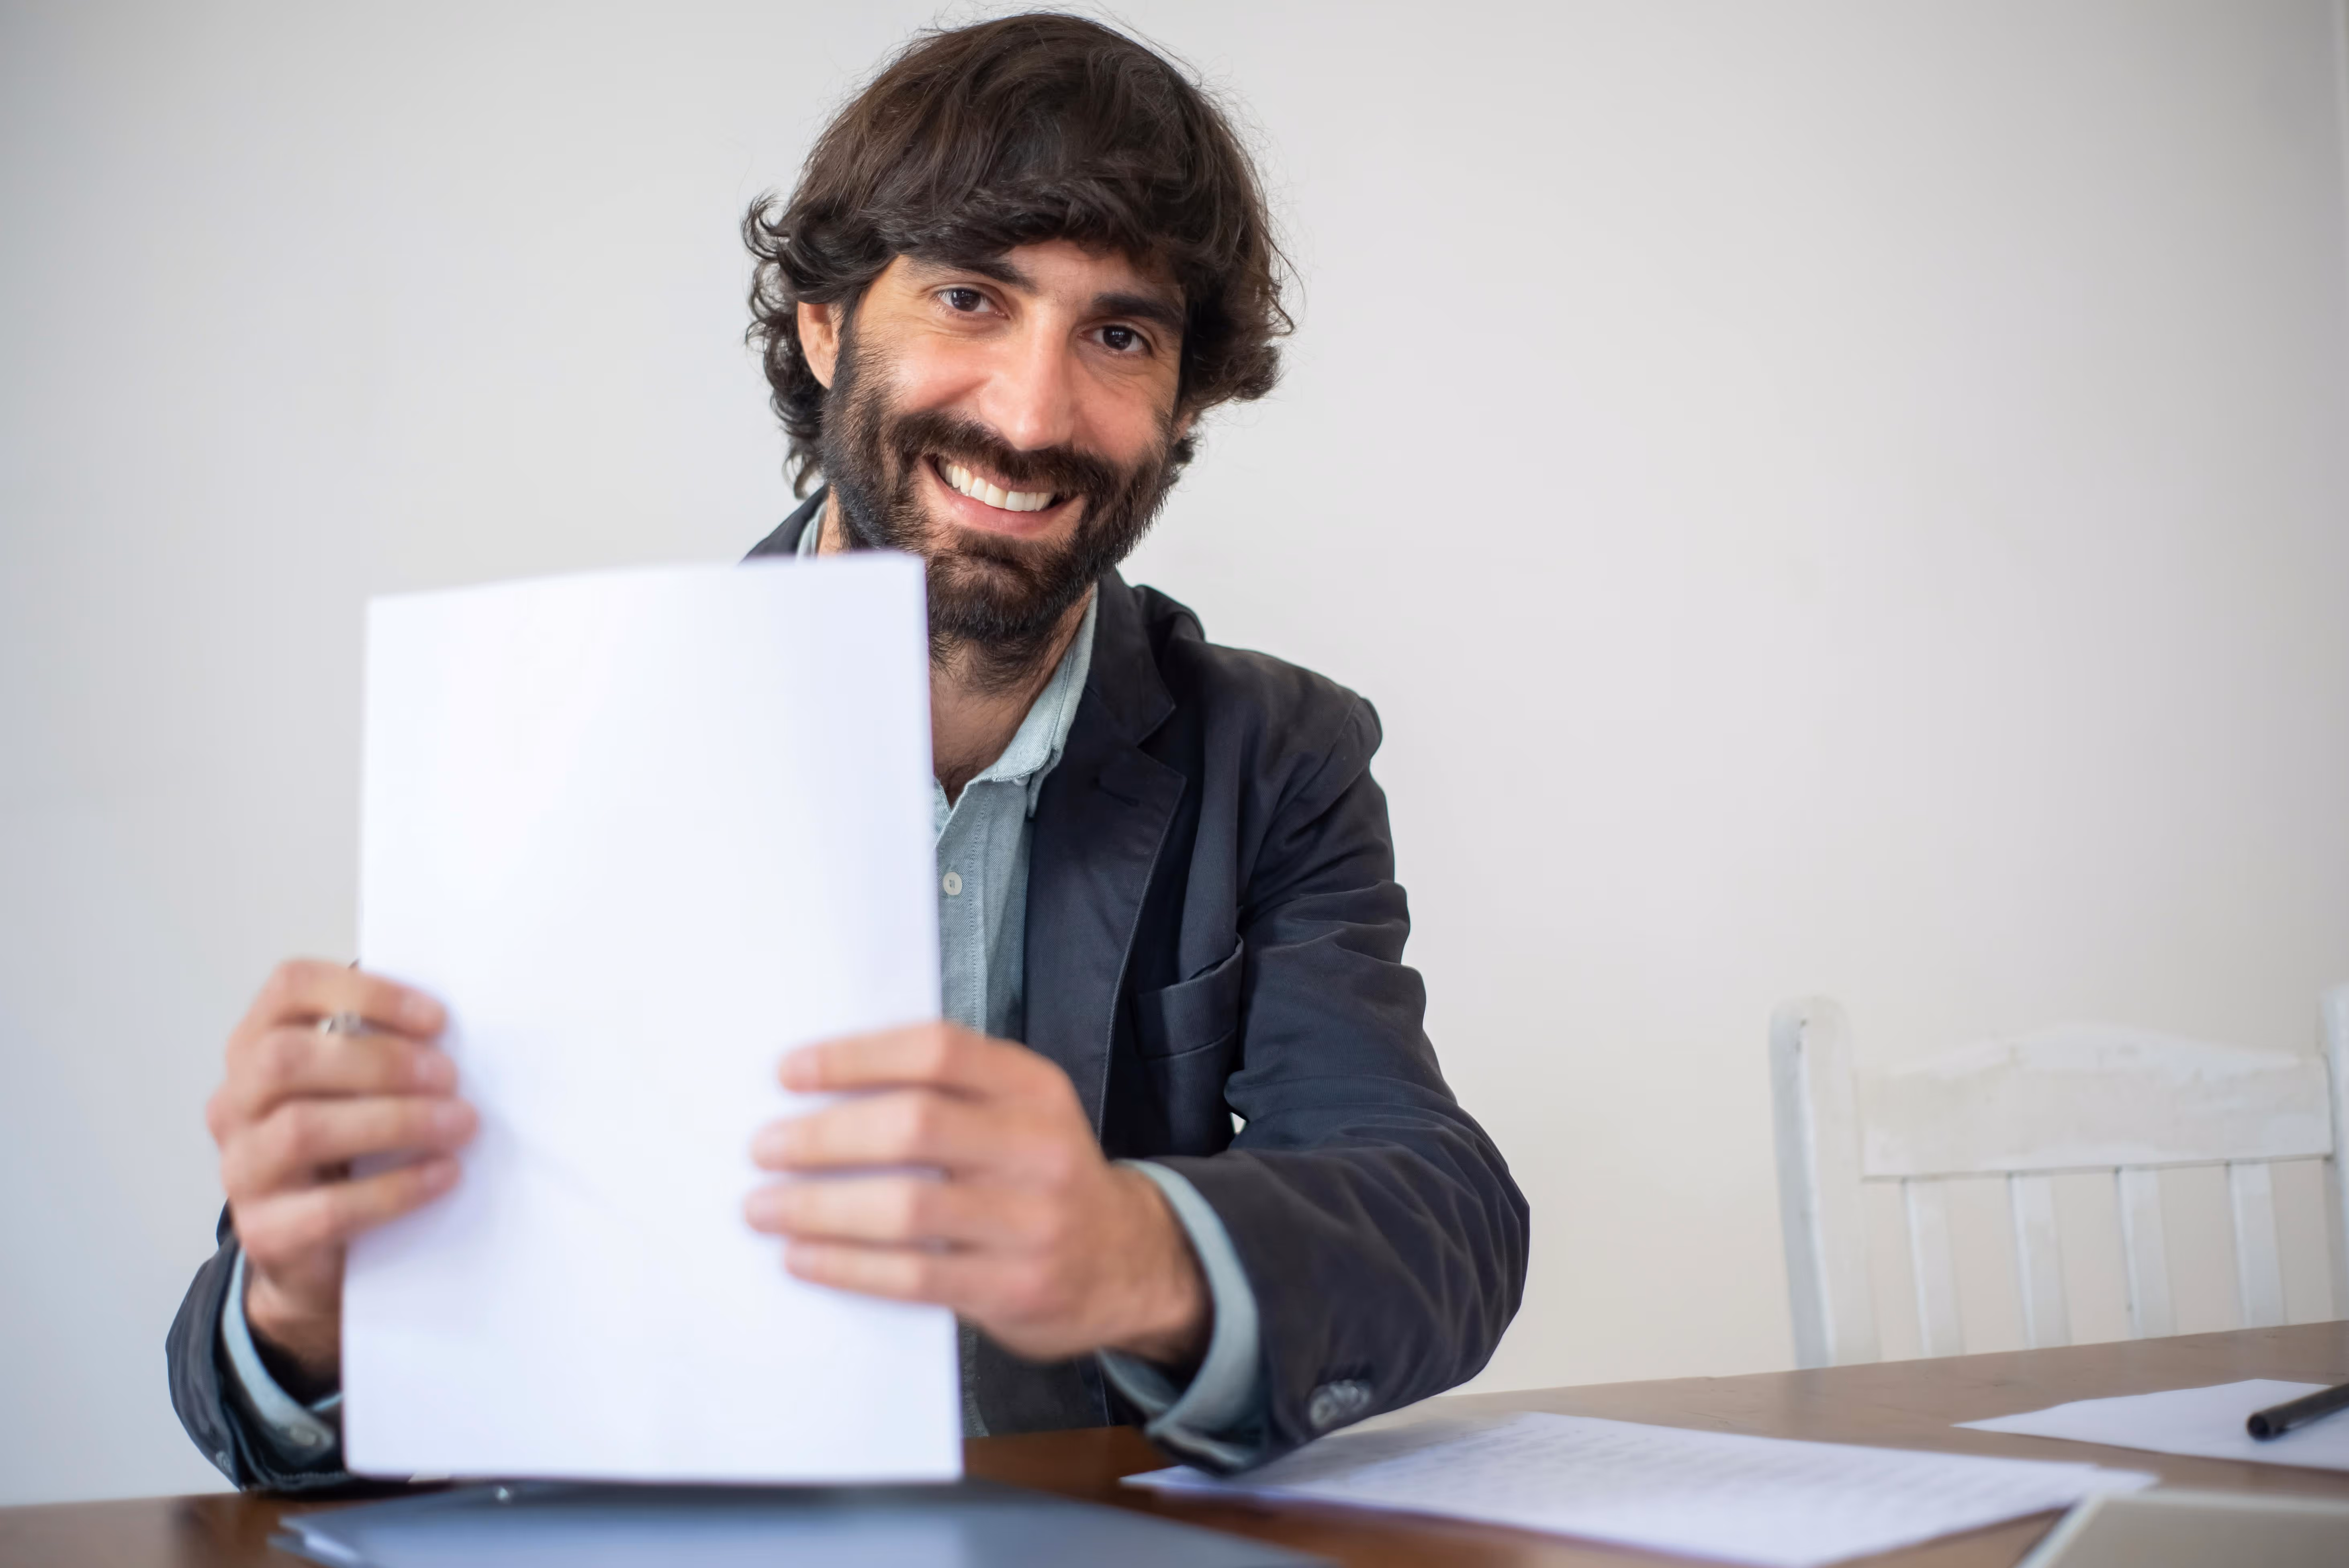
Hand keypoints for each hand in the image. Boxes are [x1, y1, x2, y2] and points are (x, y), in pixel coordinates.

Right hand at [205, 959, 474, 1393]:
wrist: (310, 1246)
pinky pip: (327, 1207)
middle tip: (450, 1076)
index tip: (438, 1018)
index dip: (366, 993)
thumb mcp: (354, 1087)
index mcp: (256, 1045)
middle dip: (380, 1062)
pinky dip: (395, 1189)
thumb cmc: (346, 1144)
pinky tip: (444, 1175)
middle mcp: (234, 1101)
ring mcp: (242, 1167)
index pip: (290, 988)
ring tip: (461, 1123)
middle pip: (286, 1059)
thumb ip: (381, 1049)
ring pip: (301, 1130)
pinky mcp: (264, 1230)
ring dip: (395, 1122)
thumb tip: (457, 1034)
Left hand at [743, 1022, 1208, 1366]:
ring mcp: (1034, 1222)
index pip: (937, 1051)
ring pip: (908, 1208)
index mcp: (1033, 1088)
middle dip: (824, 1136)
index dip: (856, 1057)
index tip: (789, 1072)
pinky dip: (846, 1266)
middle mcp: (1040, 1146)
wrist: (1126, 1264)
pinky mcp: (1016, 1288)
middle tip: (763, 1148)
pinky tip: (802, 1258)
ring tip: (762, 1208)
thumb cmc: (1038, 1178)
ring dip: (819, 1208)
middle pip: (915, 1126)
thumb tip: (819, 1088)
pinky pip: (914, 1277)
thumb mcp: (1018, 1114)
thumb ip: (944, 1093)